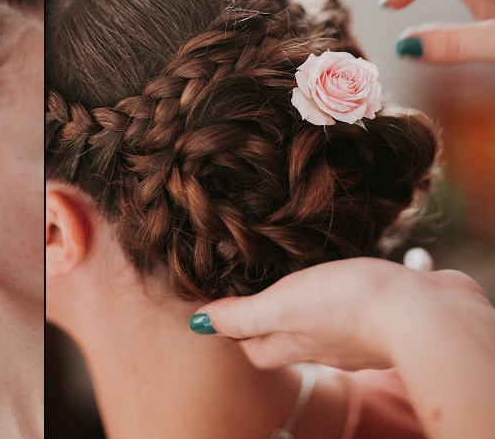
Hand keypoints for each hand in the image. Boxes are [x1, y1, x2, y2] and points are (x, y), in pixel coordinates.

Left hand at [193, 257, 488, 370]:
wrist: (423, 313)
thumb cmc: (347, 307)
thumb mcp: (281, 305)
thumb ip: (242, 315)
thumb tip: (198, 323)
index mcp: (292, 343)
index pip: (253, 348)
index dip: (235, 331)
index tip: (220, 307)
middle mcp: (323, 344)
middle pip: (284, 337)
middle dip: (266, 318)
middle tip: (251, 289)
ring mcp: (356, 334)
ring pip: (319, 323)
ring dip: (304, 303)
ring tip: (293, 277)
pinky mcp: (386, 313)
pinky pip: (354, 306)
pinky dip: (342, 293)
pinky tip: (343, 274)